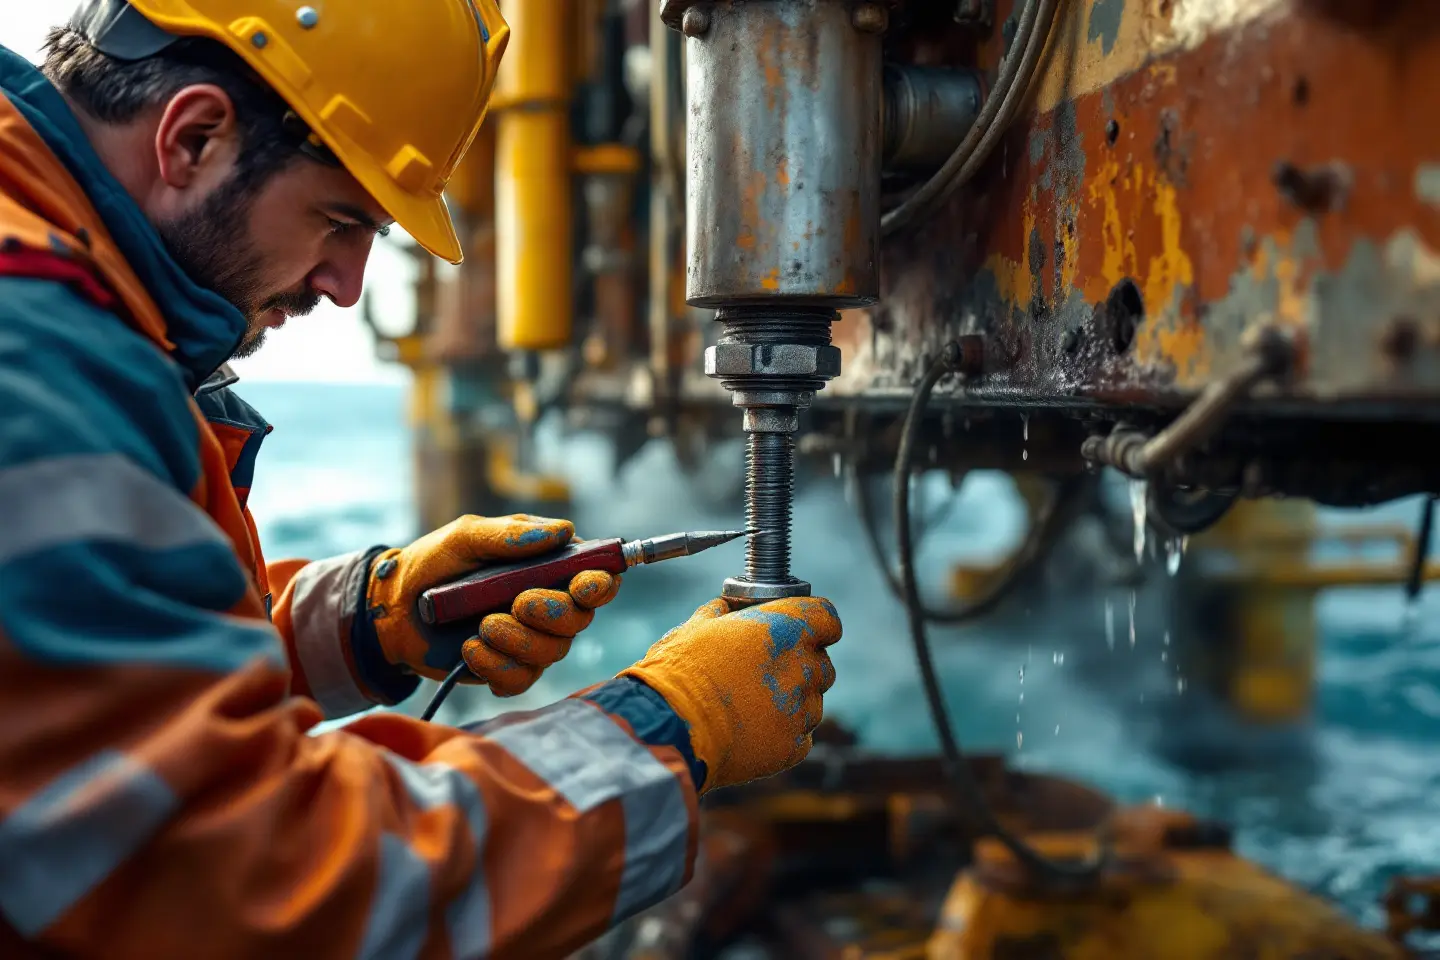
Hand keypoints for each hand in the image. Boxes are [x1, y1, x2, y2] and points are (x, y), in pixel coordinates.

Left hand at [368, 514, 621, 693]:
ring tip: (481, 627)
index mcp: (547, 568)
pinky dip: (497, 667)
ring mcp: (529, 640)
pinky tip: (471, 650)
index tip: (584, 585)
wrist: (393, 608)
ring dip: (519, 640)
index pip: (595, 578)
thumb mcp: (466, 536)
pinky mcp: (507, 669)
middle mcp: (547, 605)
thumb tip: (564, 531)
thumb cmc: (434, 562)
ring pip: (552, 652)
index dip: (600, 584)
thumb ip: (511, 534)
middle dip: (553, 612)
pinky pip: (521, 679)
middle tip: (517, 603)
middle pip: (579, 619)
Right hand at [619, 595, 840, 792]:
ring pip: (812, 702)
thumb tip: (727, 608)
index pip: (827, 618)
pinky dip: (783, 733)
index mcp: (785, 629)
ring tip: (752, 706)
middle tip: (766, 672)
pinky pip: (801, 736)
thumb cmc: (679, 671)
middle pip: (822, 663)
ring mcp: (801, 710)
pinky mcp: (793, 746)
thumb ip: (724, 613)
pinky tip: (752, 730)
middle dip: (800, 666)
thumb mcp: (696, 626)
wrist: (669, 726)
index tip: (803, 629)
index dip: (816, 623)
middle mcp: (802, 667)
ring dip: (792, 701)